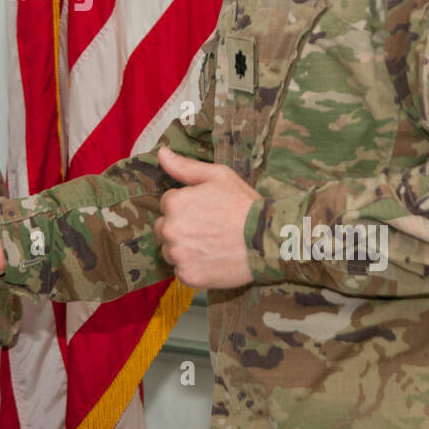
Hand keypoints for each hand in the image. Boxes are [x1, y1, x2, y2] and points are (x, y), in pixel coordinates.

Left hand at [154, 146, 257, 288]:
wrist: (267, 240)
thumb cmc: (244, 205)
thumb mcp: (218, 176)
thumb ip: (185, 166)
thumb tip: (161, 153)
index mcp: (175, 203)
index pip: (168, 204)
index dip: (188, 206)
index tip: (207, 210)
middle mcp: (170, 229)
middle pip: (164, 228)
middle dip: (181, 227)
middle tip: (208, 229)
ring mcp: (178, 255)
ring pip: (170, 251)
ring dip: (184, 248)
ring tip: (211, 245)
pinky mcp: (188, 276)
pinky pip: (181, 271)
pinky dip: (193, 267)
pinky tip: (212, 260)